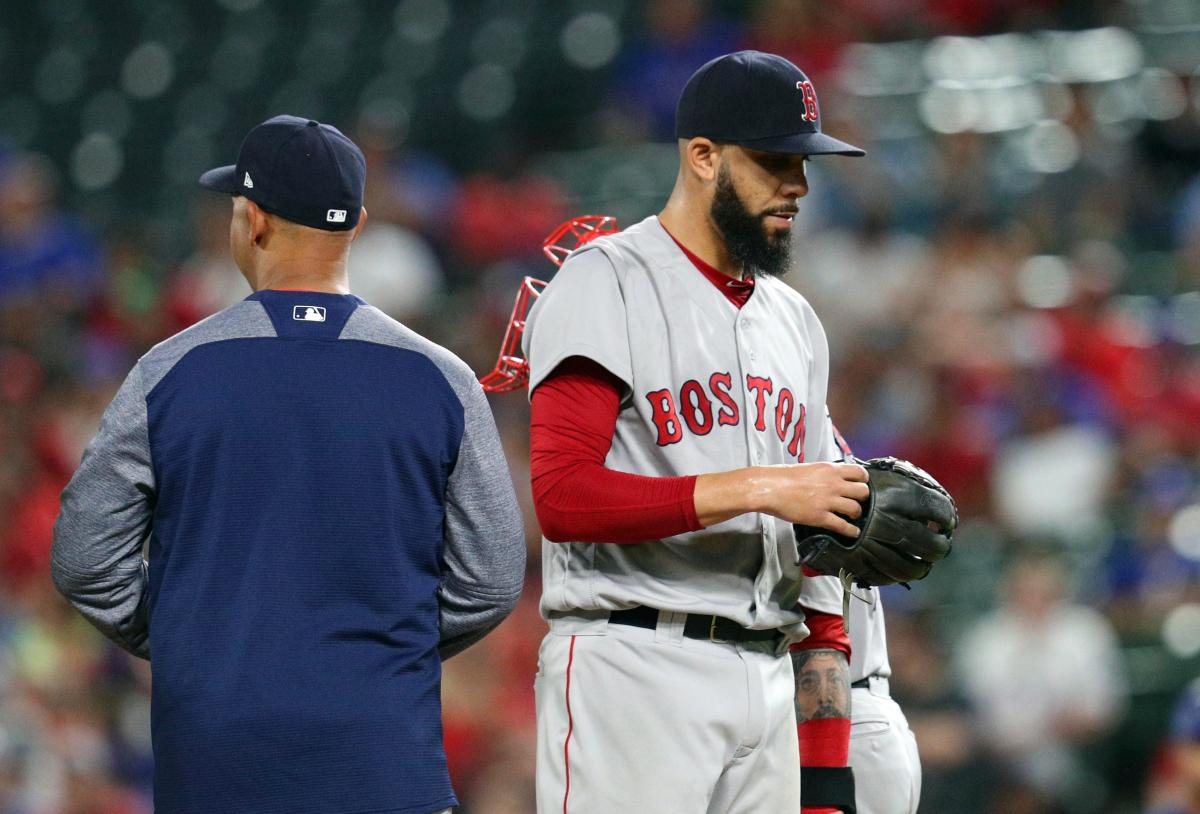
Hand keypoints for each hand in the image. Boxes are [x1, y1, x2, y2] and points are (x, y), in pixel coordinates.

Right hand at [694, 462, 867, 534]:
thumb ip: (824, 473)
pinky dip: (851, 531)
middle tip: (858, 501)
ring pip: (856, 509)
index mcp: (830, 469)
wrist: (769, 488)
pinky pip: (843, 525)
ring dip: (857, 514)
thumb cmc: (782, 476)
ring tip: (853, 516)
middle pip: (863, 491)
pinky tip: (852, 532)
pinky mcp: (820, 517)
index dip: (863, 480)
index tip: (861, 484)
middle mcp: (833, 484)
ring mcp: (828, 501)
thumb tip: (831, 478)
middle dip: (863, 497)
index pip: (860, 472)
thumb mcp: (808, 467)